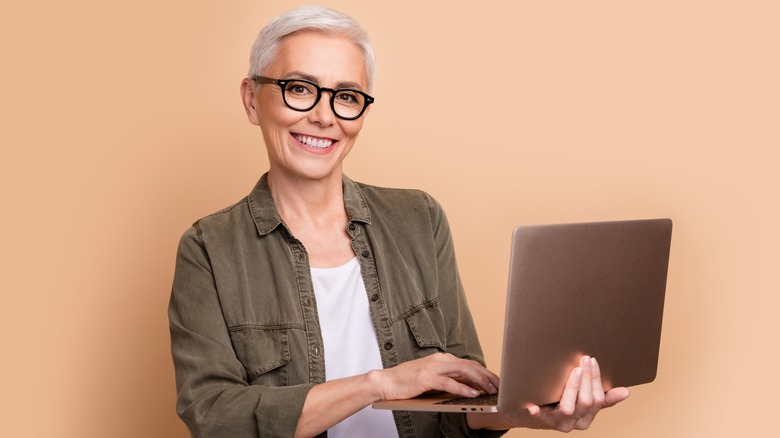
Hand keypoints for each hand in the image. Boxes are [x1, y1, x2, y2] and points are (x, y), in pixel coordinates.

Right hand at [371, 352, 498, 401]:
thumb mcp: (433, 379)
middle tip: (500, 387)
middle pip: (470, 365)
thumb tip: (471, 387)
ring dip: (480, 381)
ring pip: (463, 371)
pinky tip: (473, 394)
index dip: (486, 372)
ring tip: (491, 390)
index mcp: (442, 359)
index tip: (497, 382)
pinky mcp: (426, 378)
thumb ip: (450, 379)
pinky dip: (463, 388)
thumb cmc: (409, 382)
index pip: (470, 363)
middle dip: (487, 376)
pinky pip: (449, 383)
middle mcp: (440, 360)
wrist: (387, 382)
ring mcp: (433, 367)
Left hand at [523, 356, 629, 430]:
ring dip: (572, 387)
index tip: (593, 361)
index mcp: (586, 418)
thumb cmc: (559, 404)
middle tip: (584, 359)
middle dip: (587, 379)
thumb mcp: (582, 401)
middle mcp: (573, 423)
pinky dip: (538, 411)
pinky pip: (539, 416)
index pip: (598, 400)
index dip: (596, 380)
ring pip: (568, 408)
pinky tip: (534, 405)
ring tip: (573, 370)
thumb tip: (627, 392)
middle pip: (586, 402)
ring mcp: (556, 422)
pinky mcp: (538, 421)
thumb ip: (603, 398)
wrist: (530, 416)